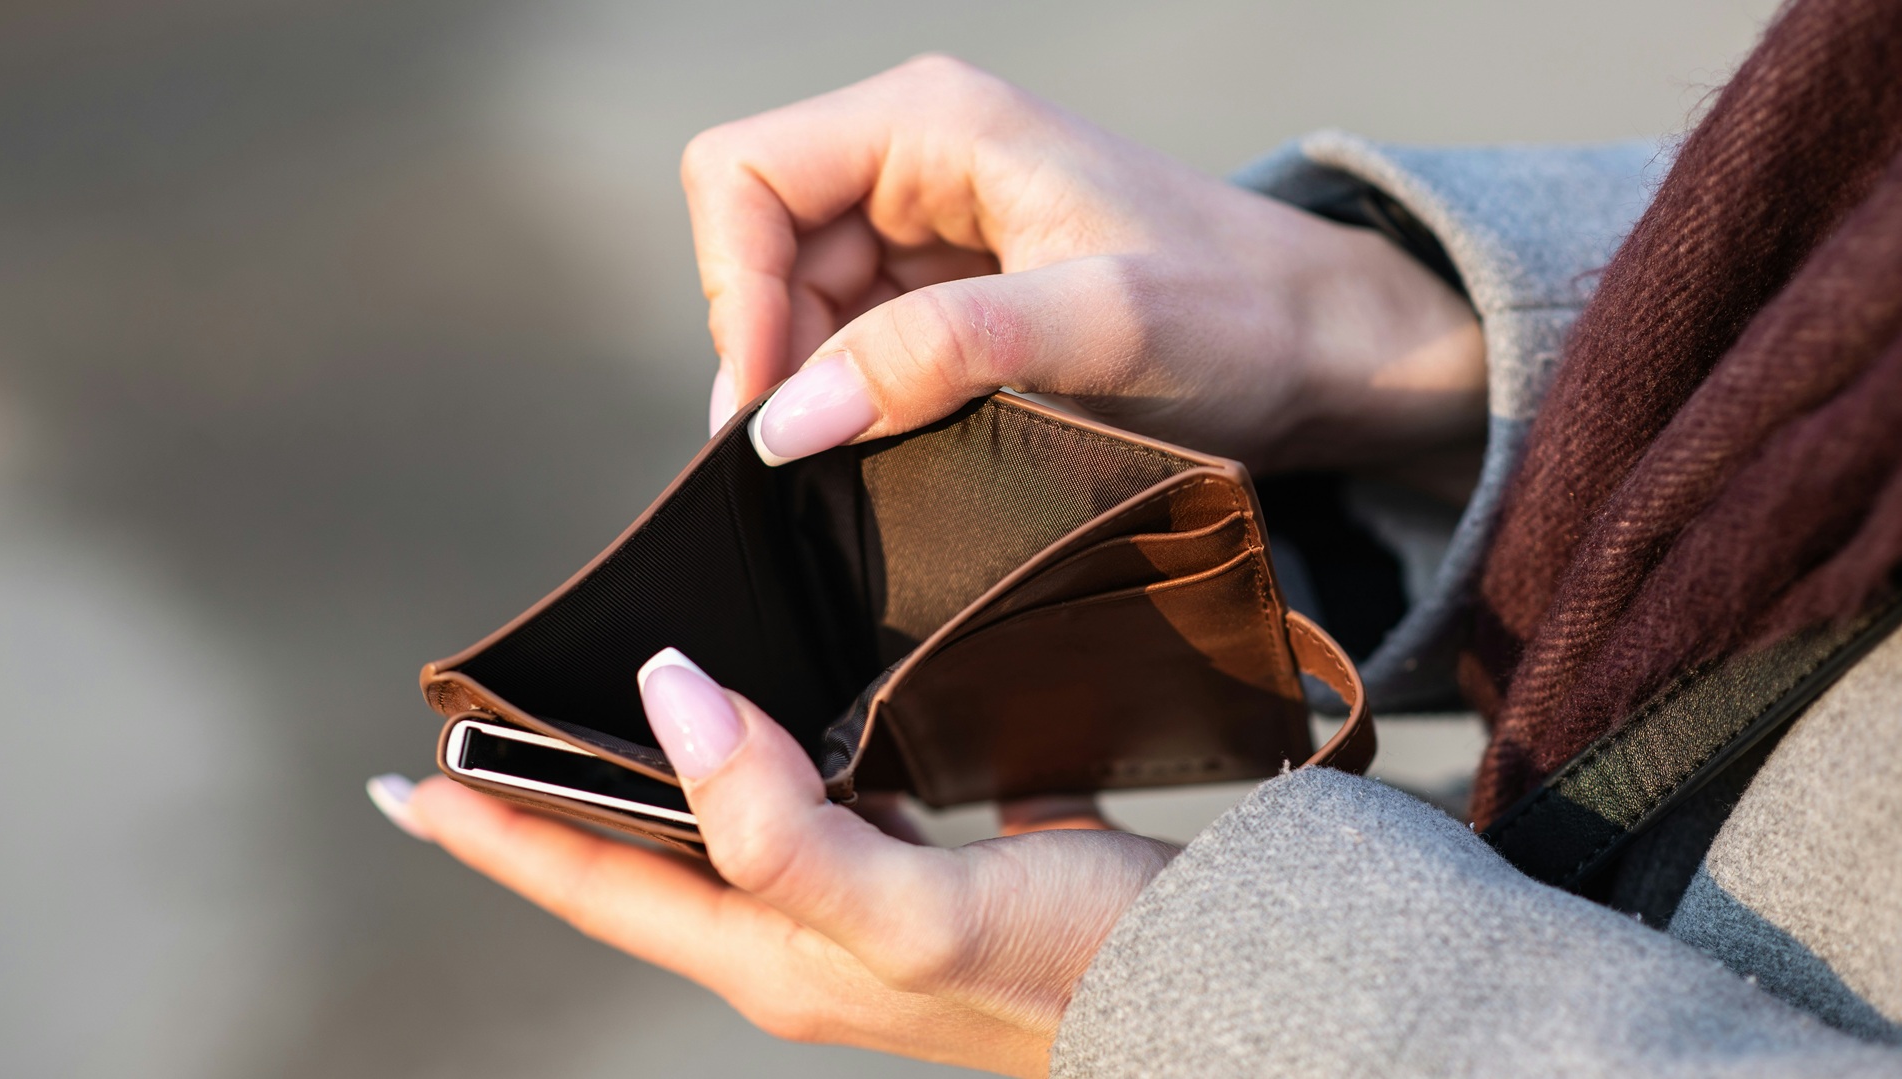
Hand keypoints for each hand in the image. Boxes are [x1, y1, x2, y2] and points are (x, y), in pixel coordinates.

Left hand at [383, 649, 1178, 1076]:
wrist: (1208, 996)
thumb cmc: (1066, 969)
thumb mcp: (910, 910)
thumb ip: (776, 824)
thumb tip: (667, 698)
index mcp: (767, 955)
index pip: (591, 889)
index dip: (492, 833)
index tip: (401, 775)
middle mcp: (796, 937)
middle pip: (637, 861)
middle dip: (550, 797)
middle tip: (484, 723)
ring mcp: (857, 908)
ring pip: (715, 828)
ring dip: (648, 773)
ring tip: (599, 706)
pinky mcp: (921, 870)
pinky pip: (804, 801)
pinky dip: (758, 751)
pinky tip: (772, 706)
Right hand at [685, 54, 1483, 473]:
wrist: (1328, 353)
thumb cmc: (1242, 315)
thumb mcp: (1098, 328)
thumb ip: (939, 356)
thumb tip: (788, 418)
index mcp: (932, 121)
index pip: (741, 176)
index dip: (734, 292)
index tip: (775, 409)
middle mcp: (915, 161)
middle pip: (758, 251)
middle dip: (772, 358)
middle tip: (817, 463)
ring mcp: (929, 230)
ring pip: (797, 311)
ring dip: (816, 392)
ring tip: (876, 462)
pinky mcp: (952, 297)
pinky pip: (853, 348)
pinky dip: (857, 406)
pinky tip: (901, 452)